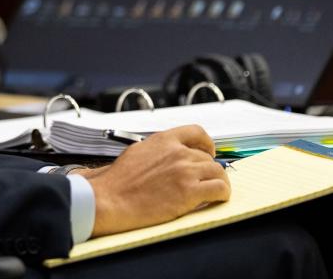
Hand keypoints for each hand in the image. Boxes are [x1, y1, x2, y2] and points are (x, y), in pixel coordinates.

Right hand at [86, 124, 230, 236]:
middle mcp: (177, 152)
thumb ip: (158, 151)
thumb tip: (168, 156)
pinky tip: (217, 198)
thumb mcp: (137, 152)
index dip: (207, 143)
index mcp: (163, 140)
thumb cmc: (118, 181)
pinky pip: (219, 189)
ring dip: (218, 181)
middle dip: (209, 169)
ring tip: (214, 190)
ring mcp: (185, 171)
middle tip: (206, 180)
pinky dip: (222, 194)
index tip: (209, 152)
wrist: (110, 199)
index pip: (196, 132)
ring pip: (217, 172)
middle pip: (207, 157)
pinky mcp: (190, 192)